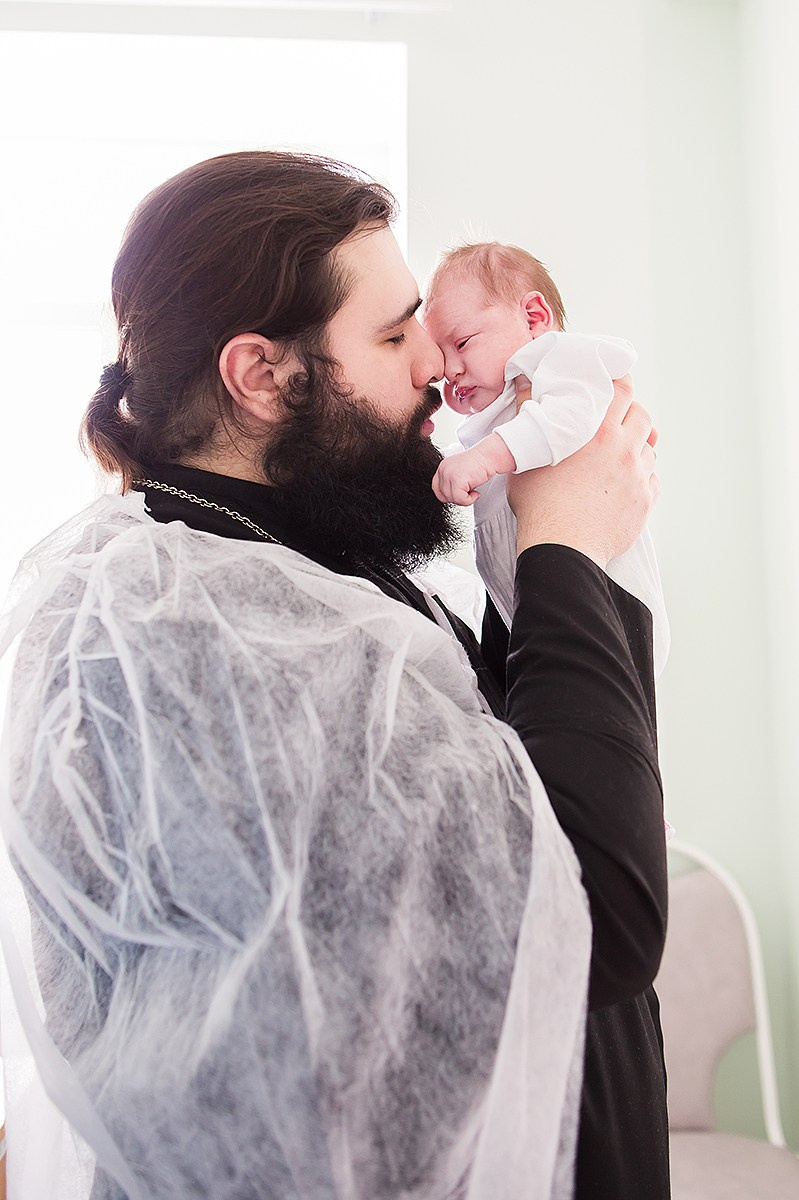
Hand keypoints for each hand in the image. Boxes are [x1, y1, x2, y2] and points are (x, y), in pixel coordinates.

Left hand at [433, 434, 516, 505]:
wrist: (490, 456)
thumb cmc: (480, 463)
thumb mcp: (461, 472)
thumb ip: (453, 482)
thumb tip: (452, 496)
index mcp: (443, 467)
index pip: (436, 488)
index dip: (447, 495)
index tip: (459, 494)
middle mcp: (443, 470)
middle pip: (443, 495)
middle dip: (458, 498)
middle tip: (469, 493)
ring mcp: (448, 474)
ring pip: (452, 498)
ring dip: (465, 499)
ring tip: (474, 491)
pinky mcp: (457, 480)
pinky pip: (460, 499)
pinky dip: (470, 500)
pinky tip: (476, 492)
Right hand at [507, 375, 657, 567]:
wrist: (562, 550)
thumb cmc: (541, 506)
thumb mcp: (528, 454)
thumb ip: (529, 413)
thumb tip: (525, 382)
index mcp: (599, 433)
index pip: (623, 389)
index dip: (619, 383)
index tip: (612, 385)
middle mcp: (625, 450)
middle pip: (642, 416)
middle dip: (629, 415)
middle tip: (611, 424)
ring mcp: (639, 477)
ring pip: (648, 448)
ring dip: (634, 447)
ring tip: (613, 458)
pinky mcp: (645, 501)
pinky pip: (651, 479)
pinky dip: (639, 477)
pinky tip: (618, 485)